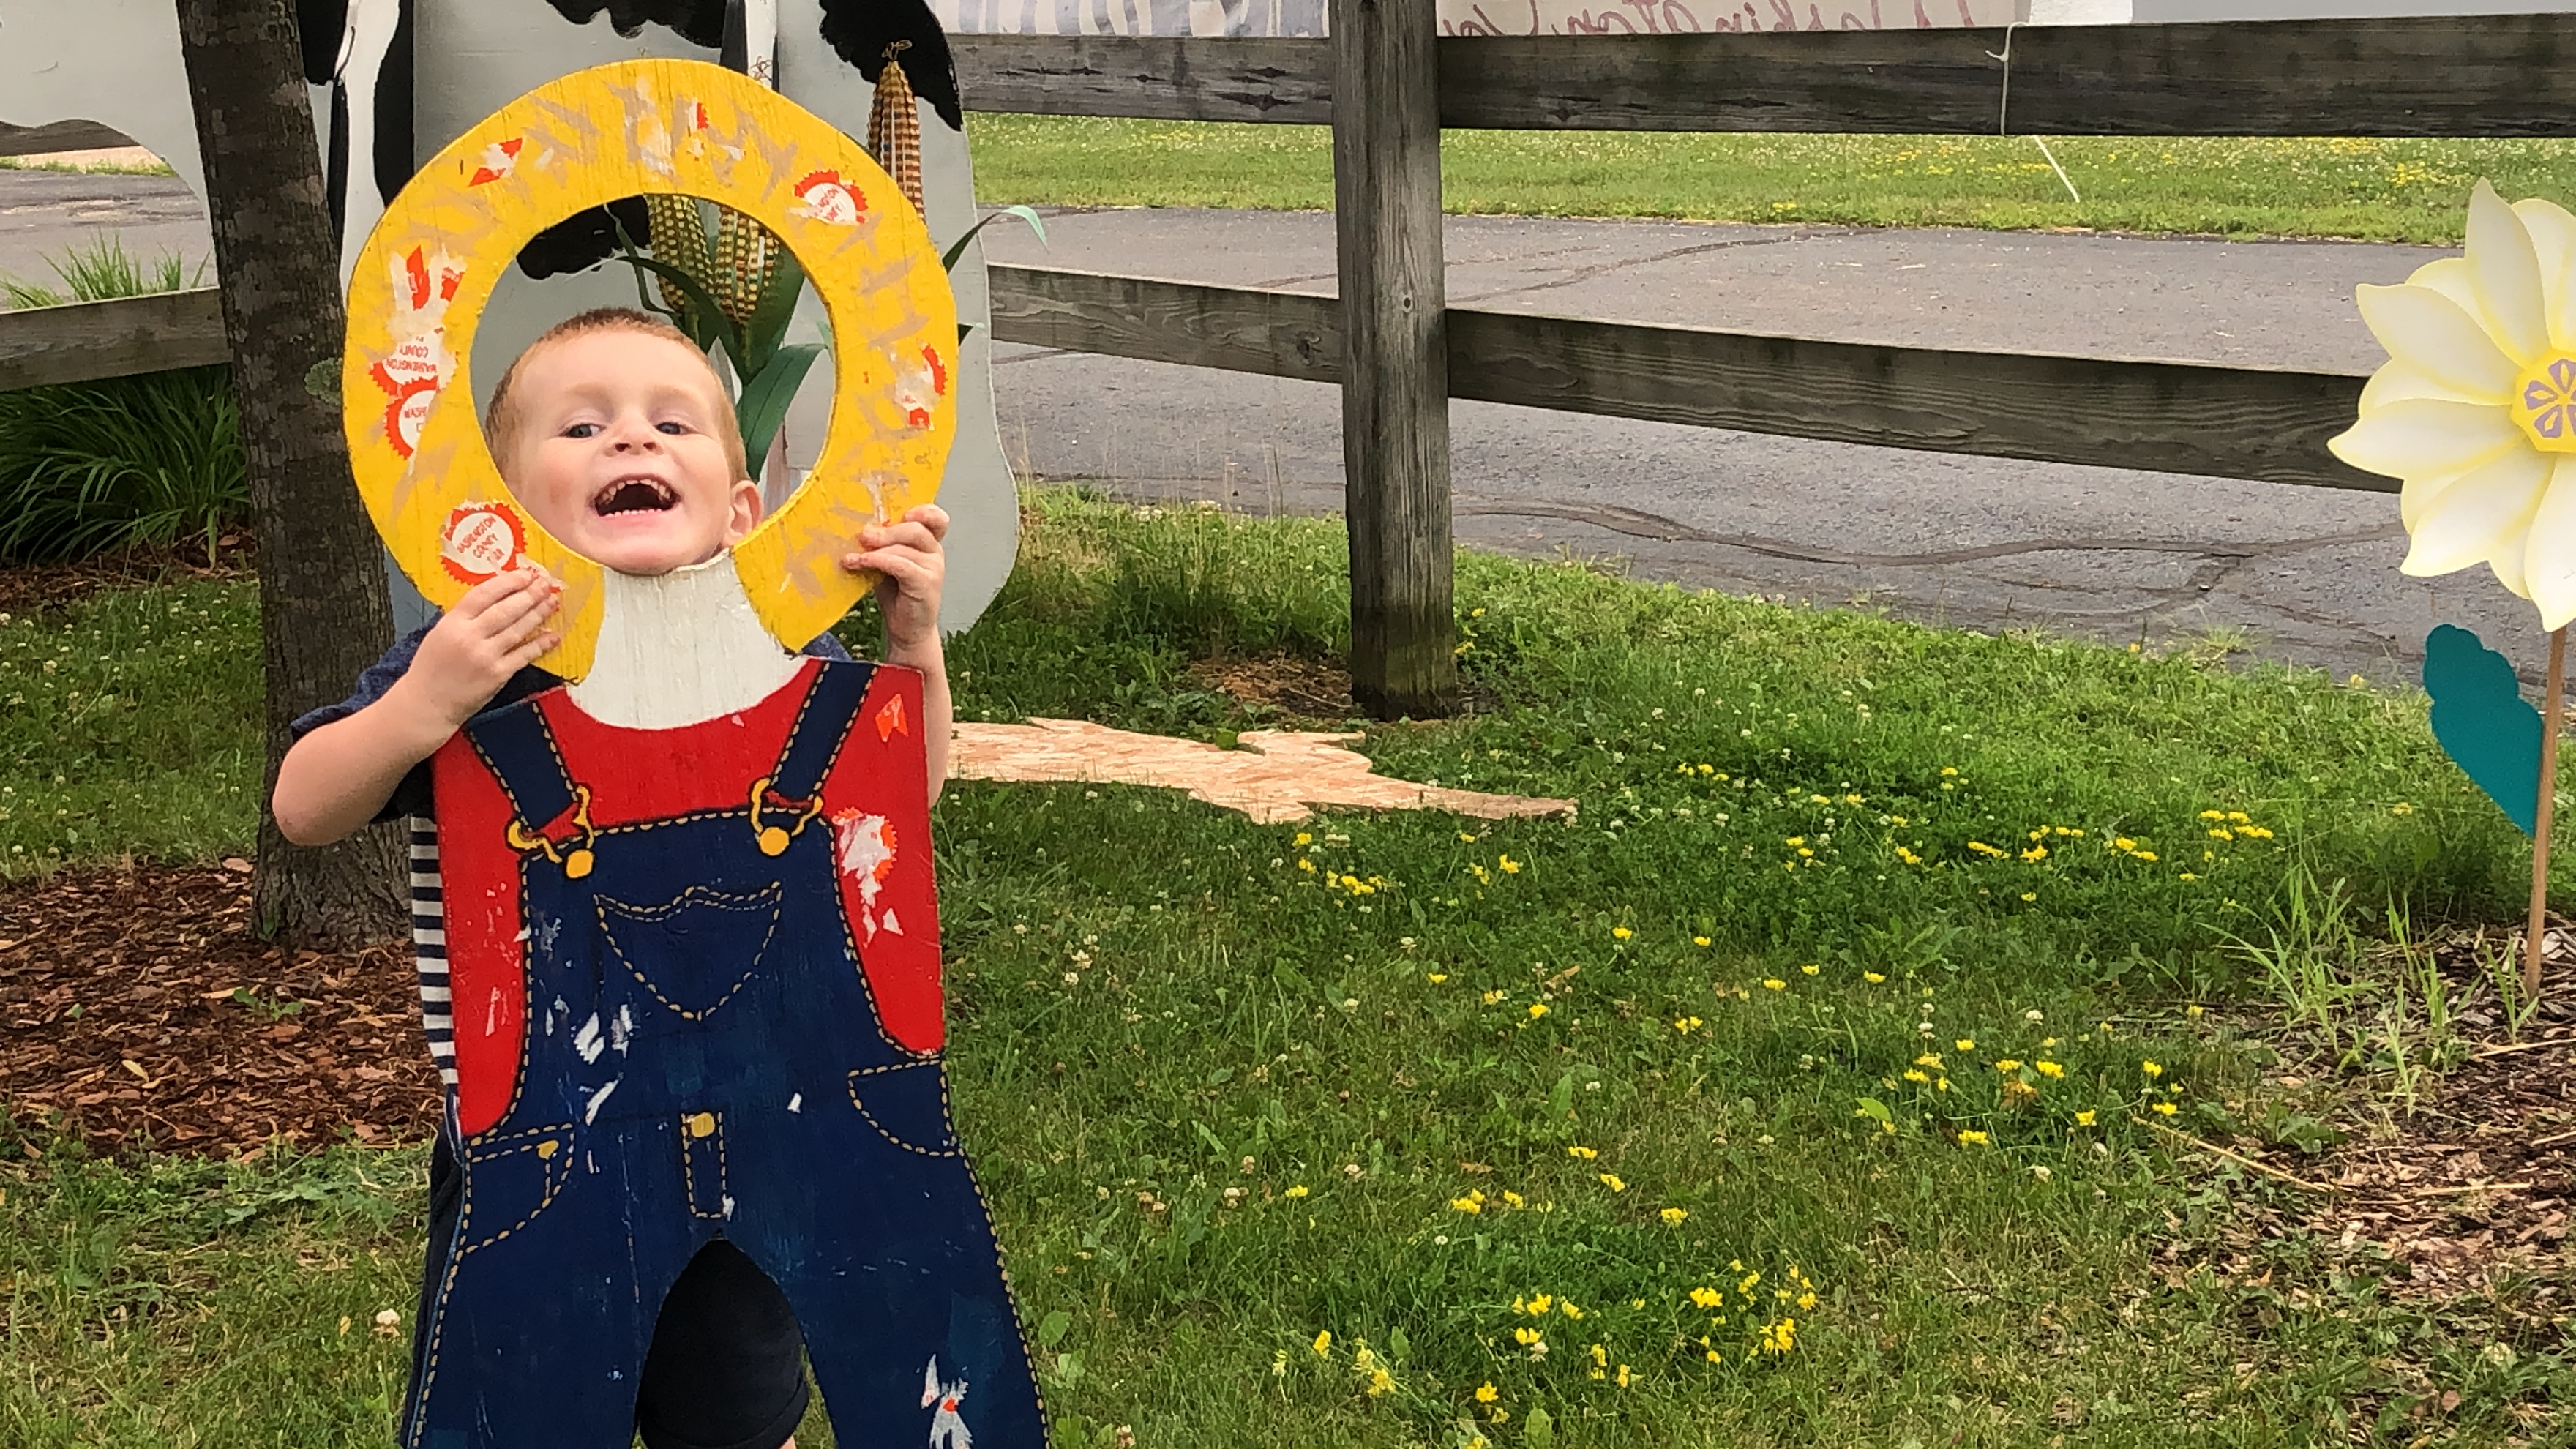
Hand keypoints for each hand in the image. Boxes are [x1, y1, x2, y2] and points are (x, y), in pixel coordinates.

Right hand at [402, 568, 560, 729]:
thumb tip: (493, 598)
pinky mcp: (497, 675)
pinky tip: (552, 636)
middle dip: (529, 594)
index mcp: (452, 623)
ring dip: (539, 614)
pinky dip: (540, 644)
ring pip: (518, 629)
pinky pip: (524, 655)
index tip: (525, 574)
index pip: (484, 594)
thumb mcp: (439, 634)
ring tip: (552, 602)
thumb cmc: (431, 669)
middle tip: (545, 584)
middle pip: (506, 609)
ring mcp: (485, 656)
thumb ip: (463, 617)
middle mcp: (469, 637)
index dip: (508, 582)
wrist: (426, 704)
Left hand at [844, 504, 947, 652]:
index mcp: (928, 543)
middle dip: (887, 530)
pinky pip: (902, 565)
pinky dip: (879, 561)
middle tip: (863, 535)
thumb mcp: (888, 562)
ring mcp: (934, 568)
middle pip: (916, 529)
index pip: (935, 519)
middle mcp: (935, 553)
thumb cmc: (897, 594)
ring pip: (906, 547)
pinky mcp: (926, 584)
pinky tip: (862, 563)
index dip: (924, 511)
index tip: (905, 513)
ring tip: (854, 555)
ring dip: (876, 549)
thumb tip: (858, 529)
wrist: (906, 628)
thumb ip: (882, 545)